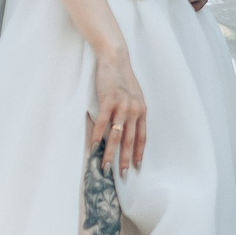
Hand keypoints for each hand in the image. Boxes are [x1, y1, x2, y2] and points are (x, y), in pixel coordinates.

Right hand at [90, 47, 147, 171]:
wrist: (115, 59)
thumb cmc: (123, 79)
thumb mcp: (134, 97)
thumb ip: (132, 113)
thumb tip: (127, 130)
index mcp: (141, 111)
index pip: (141, 137)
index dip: (138, 153)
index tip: (136, 167)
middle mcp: (134, 111)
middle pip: (130, 140)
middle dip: (125, 159)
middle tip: (121, 175)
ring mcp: (121, 106)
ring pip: (116, 135)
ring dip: (110, 153)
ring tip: (105, 166)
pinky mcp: (108, 101)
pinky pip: (103, 123)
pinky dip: (98, 136)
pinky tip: (93, 146)